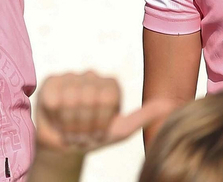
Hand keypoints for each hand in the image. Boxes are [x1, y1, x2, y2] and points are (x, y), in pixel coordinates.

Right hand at [34, 72, 160, 151]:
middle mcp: (90, 75)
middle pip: (90, 98)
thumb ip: (145, 115)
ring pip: (71, 99)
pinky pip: (54, 99)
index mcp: (109, 84)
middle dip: (86, 124)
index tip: (99, 130)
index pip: (108, 97)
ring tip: (71, 127)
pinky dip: (56, 116)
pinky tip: (57, 119)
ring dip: (70, 122)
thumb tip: (172, 104)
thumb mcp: (122, 130)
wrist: (67, 146)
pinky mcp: (50, 82)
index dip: (101, 120)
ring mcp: (69, 77)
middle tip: (83, 132)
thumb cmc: (95, 136)